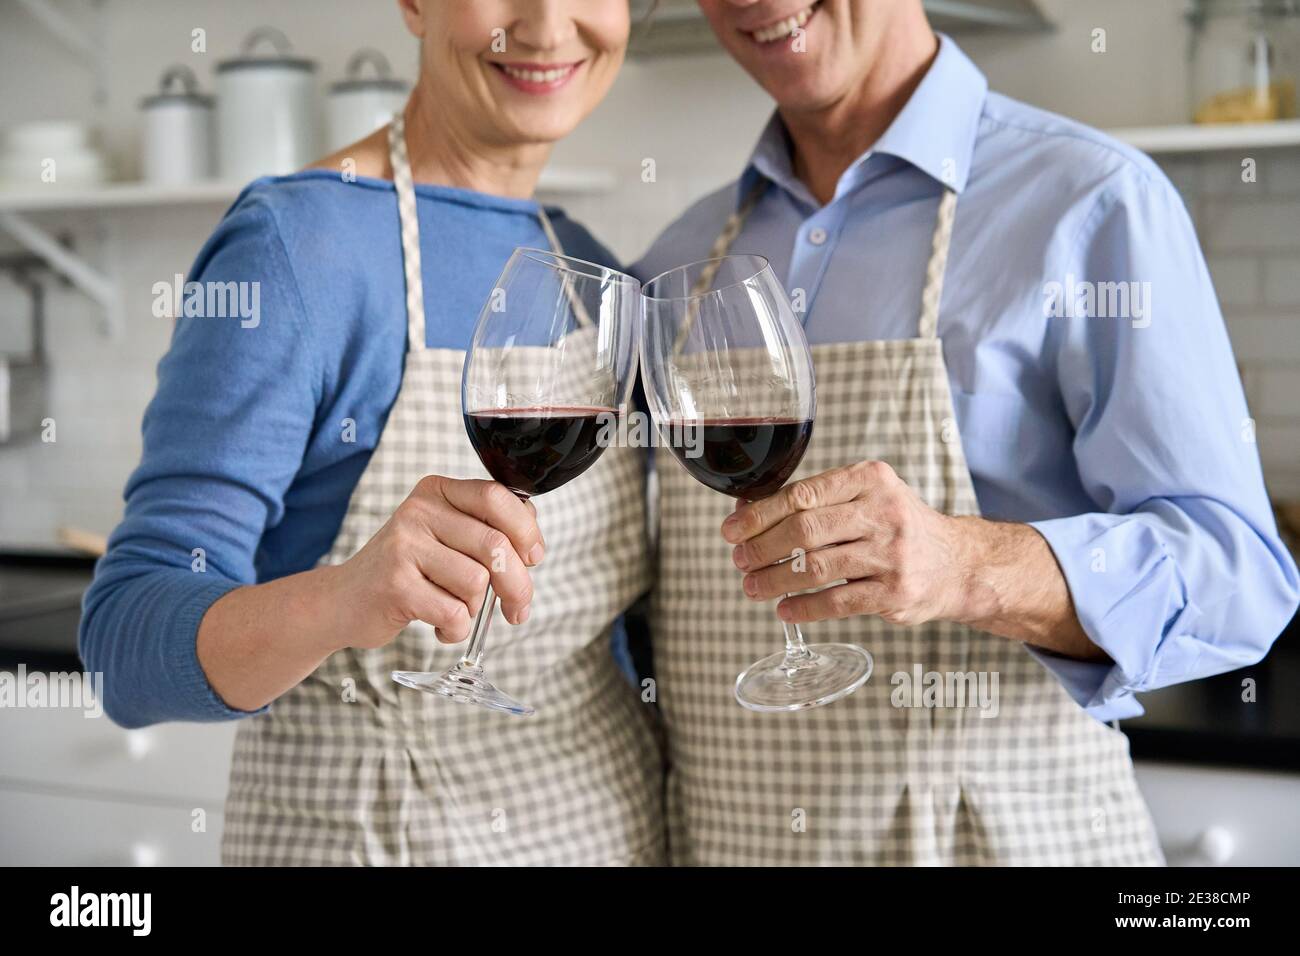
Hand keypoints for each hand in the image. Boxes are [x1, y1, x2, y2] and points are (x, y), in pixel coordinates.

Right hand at [328, 475, 543, 648]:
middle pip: (496, 545)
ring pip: (477, 581)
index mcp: (436, 491)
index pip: (497, 497)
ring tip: (454, 610)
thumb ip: (486, 530)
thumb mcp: (444, 537)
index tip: (533, 558)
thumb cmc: (406, 571)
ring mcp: (403, 546)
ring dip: (476, 609)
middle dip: (517, 585)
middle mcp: (418, 512)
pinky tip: (440, 626)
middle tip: (517, 609)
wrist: (342, 601)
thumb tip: (533, 543)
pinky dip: (456, 629)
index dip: (526, 531)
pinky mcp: (395, 585)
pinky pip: (454, 613)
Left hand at [721, 460, 967, 626]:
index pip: (801, 494)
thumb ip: (815, 501)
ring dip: (774, 580)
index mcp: (870, 479)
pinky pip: (835, 602)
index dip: (759, 514)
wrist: (958, 564)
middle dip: (761, 547)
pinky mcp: (894, 593)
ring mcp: (891, 554)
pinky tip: (784, 609)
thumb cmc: (897, 527)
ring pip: (815, 568)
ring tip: (752, 587)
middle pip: (804, 530)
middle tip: (738, 560)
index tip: (732, 529)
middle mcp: (883, 513)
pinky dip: (802, 607)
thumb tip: (746, 511)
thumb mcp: (866, 497)